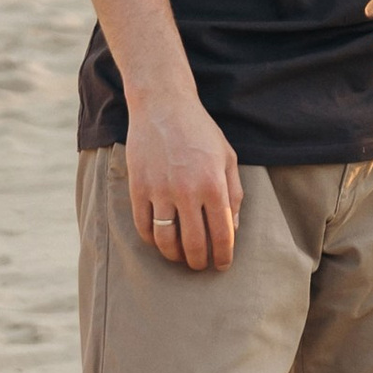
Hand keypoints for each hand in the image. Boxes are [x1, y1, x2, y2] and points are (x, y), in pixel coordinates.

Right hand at [130, 90, 241, 272]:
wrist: (163, 106)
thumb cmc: (200, 131)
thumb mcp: (227, 157)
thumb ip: (234, 193)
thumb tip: (233, 227)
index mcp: (214, 185)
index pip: (222, 234)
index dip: (223, 255)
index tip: (222, 265)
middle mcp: (187, 192)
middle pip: (194, 243)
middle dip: (199, 262)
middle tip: (200, 265)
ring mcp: (160, 191)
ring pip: (166, 240)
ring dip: (174, 256)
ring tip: (180, 257)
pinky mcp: (138, 188)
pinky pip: (144, 226)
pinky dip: (152, 240)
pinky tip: (160, 241)